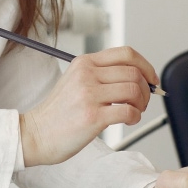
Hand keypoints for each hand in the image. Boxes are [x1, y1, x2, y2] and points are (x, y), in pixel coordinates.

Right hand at [20, 46, 158, 166]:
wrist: (35, 134)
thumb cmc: (58, 114)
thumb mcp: (76, 82)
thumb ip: (101, 75)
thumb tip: (139, 78)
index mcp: (84, 63)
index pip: (126, 53)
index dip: (146, 66)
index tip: (152, 79)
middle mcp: (87, 74)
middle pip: (134, 73)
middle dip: (147, 89)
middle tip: (142, 102)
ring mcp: (89, 94)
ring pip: (134, 90)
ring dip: (142, 104)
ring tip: (134, 112)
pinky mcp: (92, 116)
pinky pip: (128, 111)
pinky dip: (135, 117)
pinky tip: (128, 120)